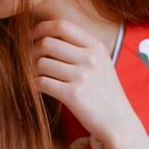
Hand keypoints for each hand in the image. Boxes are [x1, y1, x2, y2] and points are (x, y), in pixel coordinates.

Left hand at [30, 19, 138, 148]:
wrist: (118, 123)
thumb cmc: (105, 94)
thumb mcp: (101, 64)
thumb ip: (81, 48)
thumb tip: (47, 36)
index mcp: (96, 47)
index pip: (62, 25)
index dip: (42, 28)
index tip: (34, 37)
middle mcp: (90, 59)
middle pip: (48, 43)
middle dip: (33, 50)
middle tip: (29, 59)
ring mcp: (82, 77)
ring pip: (42, 63)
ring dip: (32, 69)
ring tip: (35, 75)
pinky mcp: (73, 95)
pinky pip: (43, 82)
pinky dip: (34, 83)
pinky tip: (37, 86)